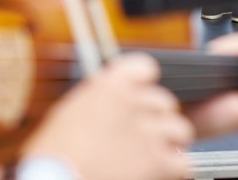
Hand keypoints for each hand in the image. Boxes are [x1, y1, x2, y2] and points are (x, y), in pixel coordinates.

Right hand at [23, 54, 194, 179]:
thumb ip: (97, 99)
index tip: (141, 91)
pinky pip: (182, 162)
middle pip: (165, 102)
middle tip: (142, 133)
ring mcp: (148, 132)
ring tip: (153, 153)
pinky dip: (173, 168)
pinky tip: (158, 172)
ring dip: (169, 141)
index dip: (145, 82)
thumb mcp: (69, 111)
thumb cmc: (55, 152)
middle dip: (156, 118)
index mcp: (109, 85)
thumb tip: (108, 102)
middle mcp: (133, 103)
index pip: (145, 67)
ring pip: (180, 129)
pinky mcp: (158, 161)